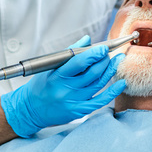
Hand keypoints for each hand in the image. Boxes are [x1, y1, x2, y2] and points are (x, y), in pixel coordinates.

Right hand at [1, 36, 125, 137]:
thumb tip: (87, 39)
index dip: (94, 54)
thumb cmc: (41, 85)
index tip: (104, 48)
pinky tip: (120, 83)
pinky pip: (99, 101)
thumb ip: (69, 53)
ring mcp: (73, 102)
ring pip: (98, 84)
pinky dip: (112, 92)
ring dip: (110, 71)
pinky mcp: (79, 111)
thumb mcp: (50, 67)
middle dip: (104, 61)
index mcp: (57, 76)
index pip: (78, 63)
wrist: (31, 110)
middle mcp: (65, 89)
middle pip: (92, 73)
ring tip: (117, 61)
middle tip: (111, 53)